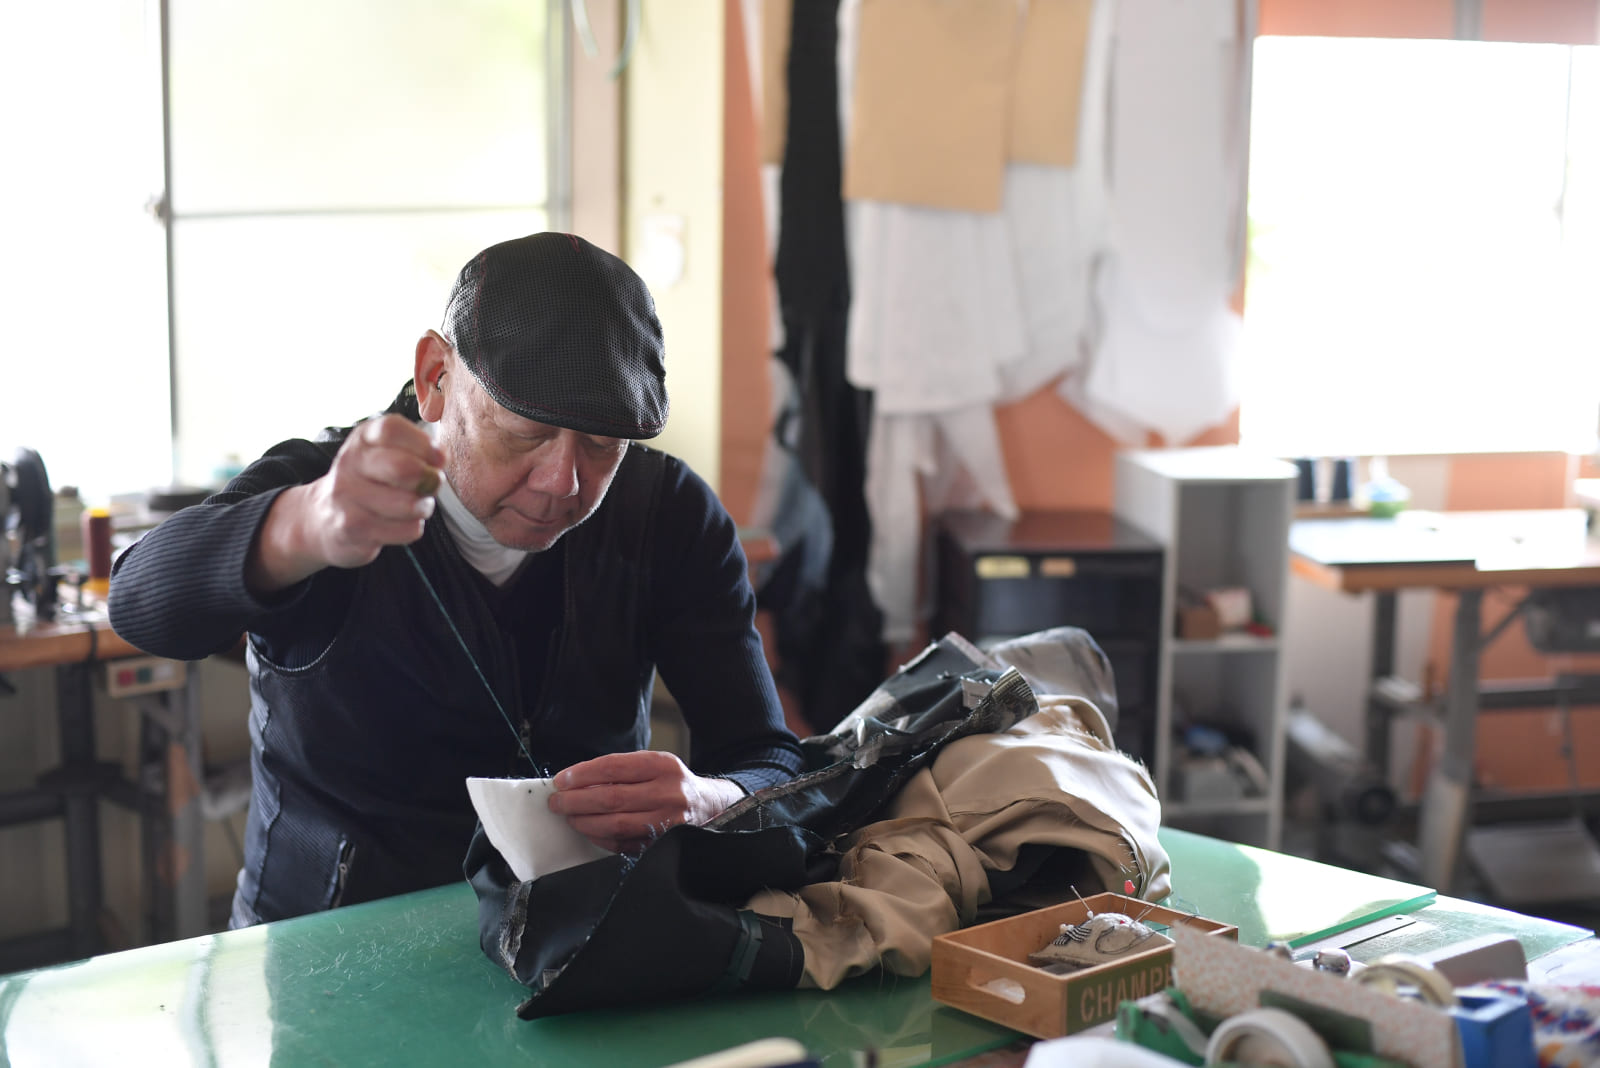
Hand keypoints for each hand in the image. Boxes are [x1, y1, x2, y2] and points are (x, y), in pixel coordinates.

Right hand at [247, 415, 445, 593]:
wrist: (324, 518)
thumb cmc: (371, 481)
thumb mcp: (387, 453)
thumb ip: (417, 449)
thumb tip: (440, 457)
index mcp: (362, 438)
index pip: (392, 429)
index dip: (424, 444)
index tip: (437, 458)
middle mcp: (349, 463)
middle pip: (403, 468)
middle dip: (429, 480)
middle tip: (432, 485)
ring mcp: (347, 496)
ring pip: (410, 504)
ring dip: (423, 507)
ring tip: (414, 505)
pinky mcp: (352, 528)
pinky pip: (407, 529)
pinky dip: (412, 528)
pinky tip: (397, 523)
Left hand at [547, 751, 744, 853]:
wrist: (712, 806)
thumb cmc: (674, 783)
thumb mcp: (656, 765)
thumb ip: (622, 770)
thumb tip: (575, 781)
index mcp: (663, 765)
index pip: (613, 767)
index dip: (582, 775)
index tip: (561, 780)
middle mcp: (668, 792)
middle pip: (610, 797)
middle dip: (575, 801)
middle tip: (557, 802)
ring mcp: (668, 822)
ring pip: (614, 824)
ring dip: (584, 822)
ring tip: (569, 817)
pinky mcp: (663, 844)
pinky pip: (622, 843)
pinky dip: (600, 838)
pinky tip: (589, 830)